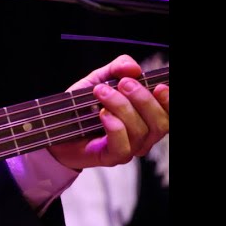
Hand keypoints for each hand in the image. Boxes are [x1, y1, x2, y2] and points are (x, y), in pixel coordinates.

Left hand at [47, 54, 169, 170]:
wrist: (57, 127)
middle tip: (123, 84)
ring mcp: (130, 148)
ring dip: (122, 107)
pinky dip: (114, 127)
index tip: (159, 86)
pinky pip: (123, 146)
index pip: (168, 112)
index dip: (168, 101)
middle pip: (160, 122)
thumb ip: (116, 69)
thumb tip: (133, 67)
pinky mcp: (112, 158)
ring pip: (140, 131)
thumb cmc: (82, 106)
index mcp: (147, 116)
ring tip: (101, 92)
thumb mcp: (98, 80)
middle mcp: (144, 134)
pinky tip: (102, 114)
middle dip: (143, 99)